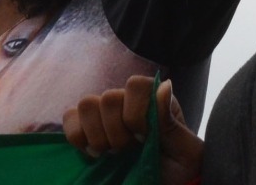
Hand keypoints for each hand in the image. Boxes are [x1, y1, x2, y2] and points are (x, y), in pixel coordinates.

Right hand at [63, 76, 203, 184]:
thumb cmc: (177, 171)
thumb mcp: (186, 152)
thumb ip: (172, 122)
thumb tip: (163, 85)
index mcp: (152, 99)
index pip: (134, 85)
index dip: (135, 114)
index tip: (143, 138)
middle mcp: (127, 101)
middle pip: (108, 97)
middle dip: (117, 132)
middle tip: (128, 151)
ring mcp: (105, 115)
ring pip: (86, 105)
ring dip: (97, 135)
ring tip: (111, 154)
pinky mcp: (86, 131)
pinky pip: (70, 119)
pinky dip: (77, 137)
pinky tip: (93, 154)